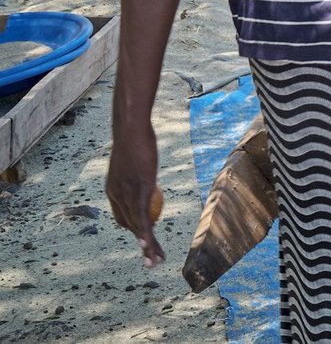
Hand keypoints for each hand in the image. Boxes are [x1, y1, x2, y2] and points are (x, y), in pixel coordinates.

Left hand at [106, 118, 164, 267]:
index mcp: (113, 190)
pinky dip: (145, 233)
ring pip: (136, 226)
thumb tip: (146, 175)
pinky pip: (141, 216)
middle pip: (130, 226)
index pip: (123, 216)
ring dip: (146, 246)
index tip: (148, 235)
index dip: (135, 228)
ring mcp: (127, 194)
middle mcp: (116, 196)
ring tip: (154, 261)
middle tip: (151, 261)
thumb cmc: (135, 139)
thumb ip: (138, 172)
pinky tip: (148, 245)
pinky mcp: (138, 190)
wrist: (130, 130)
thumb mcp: (135, 159)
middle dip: (143, 246)